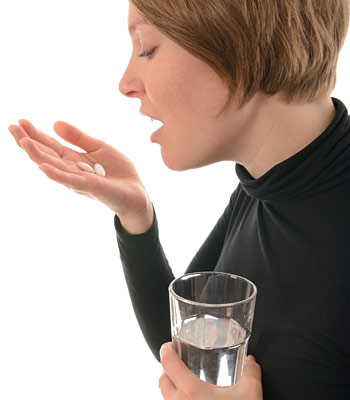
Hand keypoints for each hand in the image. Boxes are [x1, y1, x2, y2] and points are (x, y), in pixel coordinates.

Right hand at [8, 119, 152, 232]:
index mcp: (73, 159)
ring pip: (54, 167)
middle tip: (12, 127)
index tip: (20, 121)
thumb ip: (79, 138)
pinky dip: (56, 175)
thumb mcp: (99, 147)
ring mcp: (79, 180)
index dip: (36, 134)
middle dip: (29, 142)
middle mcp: (71, 170)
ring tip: (23, 142)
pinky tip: (42, 167)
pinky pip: (71, 181)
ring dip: (37, 155)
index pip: (50, 145)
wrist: (137, 192)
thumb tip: (55, 123)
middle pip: (46, 155)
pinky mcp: (91, 187)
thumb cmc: (118, 172)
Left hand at [159, 342, 262, 399]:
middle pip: (162, 380)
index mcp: (191, 391)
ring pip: (165, 397)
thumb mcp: (249, 394)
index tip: (169, 345)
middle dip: (167, 368)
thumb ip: (250, 372)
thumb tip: (252, 361)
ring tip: (184, 381)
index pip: (168, 363)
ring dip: (171, 387)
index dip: (166, 350)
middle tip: (177, 362)